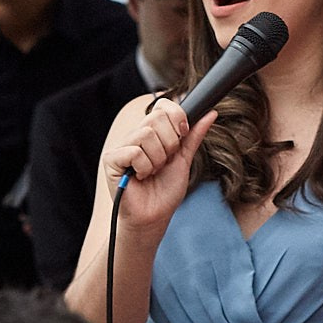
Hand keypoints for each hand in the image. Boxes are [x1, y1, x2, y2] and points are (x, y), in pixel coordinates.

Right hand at [102, 100, 216, 231]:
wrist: (154, 216)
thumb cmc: (166, 191)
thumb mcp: (184, 159)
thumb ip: (193, 136)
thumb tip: (211, 113)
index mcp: (152, 133)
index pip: (163, 105)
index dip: (177, 117)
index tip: (182, 135)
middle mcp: (135, 136)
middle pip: (157, 117)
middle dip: (170, 143)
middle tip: (165, 161)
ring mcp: (122, 147)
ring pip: (146, 134)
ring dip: (158, 158)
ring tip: (153, 172)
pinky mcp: (111, 160)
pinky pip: (133, 151)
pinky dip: (145, 166)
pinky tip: (141, 177)